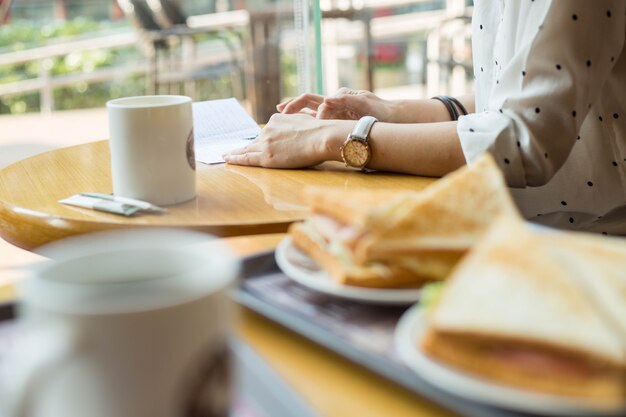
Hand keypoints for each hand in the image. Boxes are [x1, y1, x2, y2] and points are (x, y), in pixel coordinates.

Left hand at [223, 113, 351, 167]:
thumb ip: (297, 125)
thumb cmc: (321, 132)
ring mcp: (266, 143)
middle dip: (243, 146)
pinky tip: (227, 159)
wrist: (322, 137)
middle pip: (254, 141)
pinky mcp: (266, 157)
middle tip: (229, 150)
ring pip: (246, 149)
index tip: (252, 141)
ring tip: (225, 155)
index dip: (259, 140)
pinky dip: (235, 158)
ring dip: (234, 152)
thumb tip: (299, 132)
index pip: (266, 133)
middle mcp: (268, 130)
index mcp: (277, 120)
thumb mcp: (305, 121)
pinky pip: (246, 159)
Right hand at [277, 88, 395, 121]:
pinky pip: (315, 121)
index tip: (307, 121)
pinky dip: (303, 123)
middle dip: (293, 105)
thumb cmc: (378, 110)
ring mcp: (333, 113)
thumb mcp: (364, 104)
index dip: (309, 111)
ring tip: (281, 117)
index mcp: (338, 97)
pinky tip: (294, 131)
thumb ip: (345, 100)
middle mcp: (333, 103)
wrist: (390, 118)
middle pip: (307, 101)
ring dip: (295, 113)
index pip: (317, 102)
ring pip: (308, 111)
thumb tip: (327, 99)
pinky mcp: (334, 122)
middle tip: (279, 110)